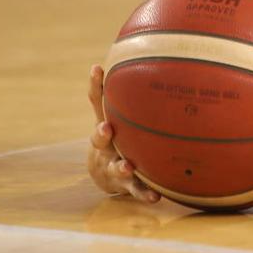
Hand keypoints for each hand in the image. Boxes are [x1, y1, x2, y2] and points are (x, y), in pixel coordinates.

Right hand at [86, 63, 160, 203]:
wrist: (104, 174)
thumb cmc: (116, 135)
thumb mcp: (113, 112)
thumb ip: (120, 90)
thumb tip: (128, 55)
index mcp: (106, 124)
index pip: (98, 101)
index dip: (96, 85)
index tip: (97, 69)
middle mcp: (106, 145)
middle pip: (98, 138)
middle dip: (101, 133)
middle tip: (107, 128)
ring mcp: (114, 165)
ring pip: (115, 167)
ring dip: (121, 166)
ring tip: (127, 166)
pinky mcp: (127, 185)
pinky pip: (136, 190)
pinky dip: (145, 193)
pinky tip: (157, 197)